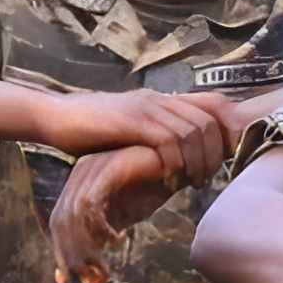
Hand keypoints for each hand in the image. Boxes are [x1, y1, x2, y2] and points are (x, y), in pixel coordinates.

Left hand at [44, 143, 175, 282]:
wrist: (183, 159)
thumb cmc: (154, 186)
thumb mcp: (126, 217)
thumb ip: (107, 240)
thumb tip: (94, 280)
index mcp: (81, 183)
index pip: (59, 222)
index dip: (59, 252)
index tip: (63, 280)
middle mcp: (82, 172)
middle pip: (61, 219)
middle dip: (69, 253)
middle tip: (87, 280)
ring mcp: (94, 167)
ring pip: (74, 212)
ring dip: (82, 245)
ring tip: (98, 270)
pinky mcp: (111, 166)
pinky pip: (93, 200)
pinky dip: (98, 226)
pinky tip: (113, 242)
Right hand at [59, 89, 234, 190]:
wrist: (54, 117)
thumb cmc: (87, 129)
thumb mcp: (128, 129)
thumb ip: (152, 136)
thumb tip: (175, 158)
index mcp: (161, 100)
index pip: (214, 103)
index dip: (229, 128)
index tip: (226, 156)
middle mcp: (158, 99)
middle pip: (210, 119)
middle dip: (217, 153)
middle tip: (208, 177)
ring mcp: (145, 108)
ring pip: (194, 130)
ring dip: (199, 160)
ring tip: (194, 182)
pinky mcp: (131, 122)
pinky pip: (168, 140)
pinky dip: (176, 161)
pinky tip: (171, 178)